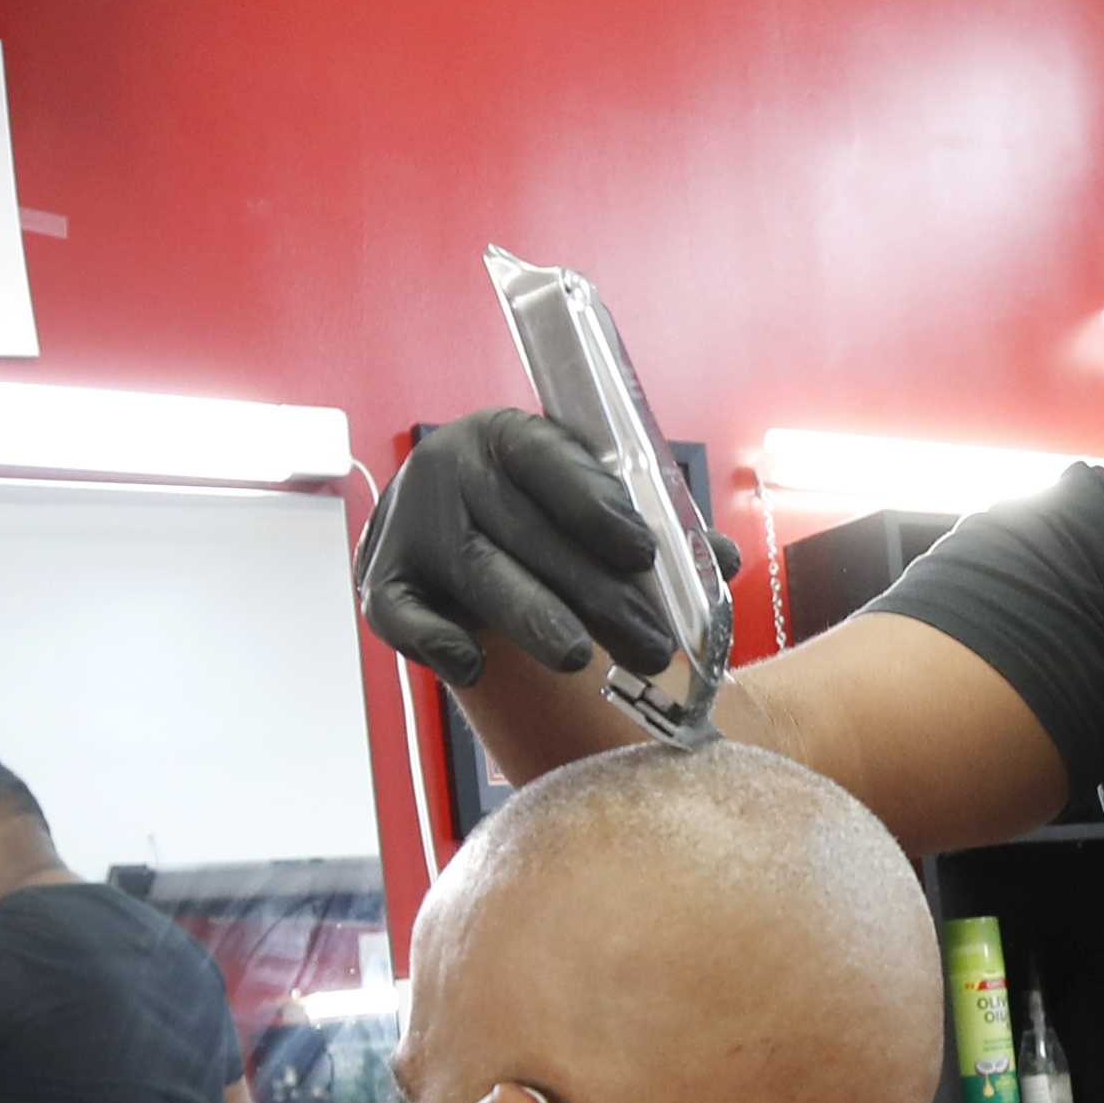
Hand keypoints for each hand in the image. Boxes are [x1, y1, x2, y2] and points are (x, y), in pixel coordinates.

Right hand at [357, 409, 724, 690]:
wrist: (436, 525)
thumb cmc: (529, 513)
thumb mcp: (582, 497)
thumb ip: (649, 523)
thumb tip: (721, 562)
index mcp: (504, 435)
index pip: (551, 462)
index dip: (598, 506)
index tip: (644, 552)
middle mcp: (449, 470)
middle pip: (530, 534)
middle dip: (599, 595)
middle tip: (653, 644)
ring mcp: (410, 526)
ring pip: (481, 577)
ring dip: (536, 621)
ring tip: (585, 660)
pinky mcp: (382, 583)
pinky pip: (407, 621)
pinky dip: (443, 645)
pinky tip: (480, 667)